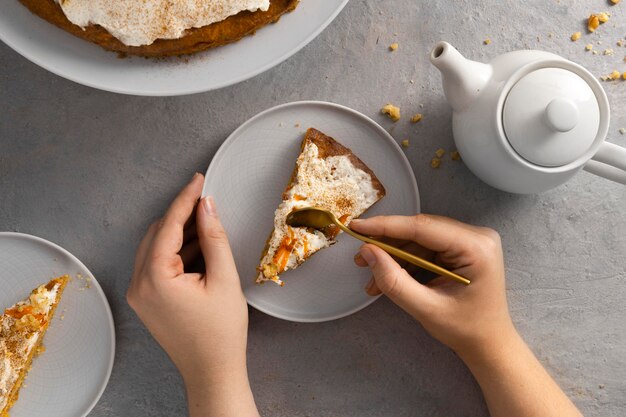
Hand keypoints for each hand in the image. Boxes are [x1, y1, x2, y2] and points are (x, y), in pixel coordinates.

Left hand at [127, 173, 257, 416]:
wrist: (213, 372)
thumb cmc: (220, 333)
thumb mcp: (223, 279)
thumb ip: (214, 237)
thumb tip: (207, 205)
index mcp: (154, 278)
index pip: (168, 226)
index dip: (185, 199)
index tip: (198, 178)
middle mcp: (139, 284)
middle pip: (158, 234)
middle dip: (182, 215)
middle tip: (207, 200)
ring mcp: (140, 294)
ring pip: (157, 248)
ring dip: (181, 233)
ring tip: (208, 223)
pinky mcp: (148, 300)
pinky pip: (158, 264)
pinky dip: (177, 252)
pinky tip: (200, 247)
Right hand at [351, 214, 511, 357]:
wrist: (488, 344)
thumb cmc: (465, 329)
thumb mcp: (425, 308)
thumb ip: (394, 280)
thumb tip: (367, 253)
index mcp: (476, 247)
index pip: (422, 228)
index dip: (386, 226)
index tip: (357, 227)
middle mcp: (476, 236)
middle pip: (420, 230)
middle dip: (388, 244)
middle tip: (360, 258)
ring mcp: (470, 241)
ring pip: (420, 240)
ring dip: (395, 257)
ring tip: (371, 278)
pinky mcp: (462, 248)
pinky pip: (426, 248)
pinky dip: (407, 262)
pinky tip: (389, 277)